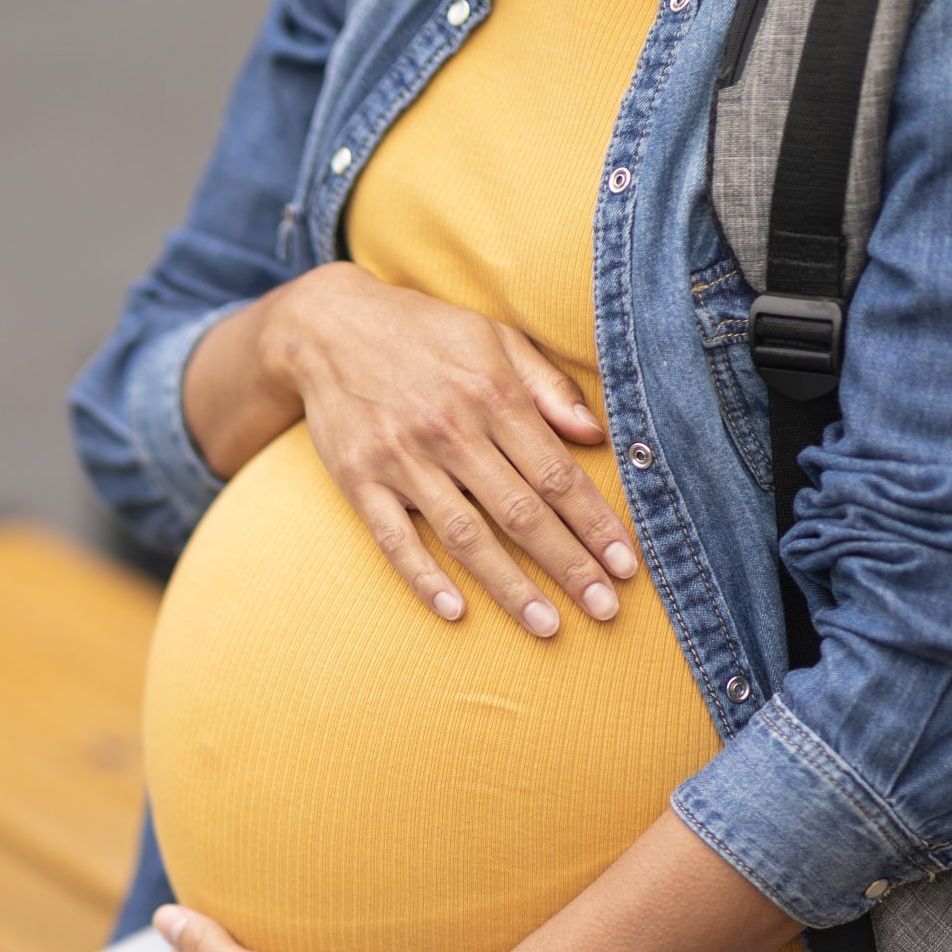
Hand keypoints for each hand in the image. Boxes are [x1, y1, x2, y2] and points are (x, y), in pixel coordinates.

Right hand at [261, 263, 639, 636]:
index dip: (594, 522)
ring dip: (510, 586)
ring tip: (548, 626)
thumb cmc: (422, 332)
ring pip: (465, 535)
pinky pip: (394, 539)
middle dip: (569, 564)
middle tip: (605, 609)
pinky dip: (424, 577)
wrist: (325, 326)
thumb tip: (595, 434)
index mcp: (490, 393)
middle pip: (521, 512)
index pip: (555, 472)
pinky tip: (456, 610)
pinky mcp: (358, 480)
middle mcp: (449, 429)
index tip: (626, 563)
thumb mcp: (493, 337)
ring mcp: (400, 459)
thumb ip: (546, 386)